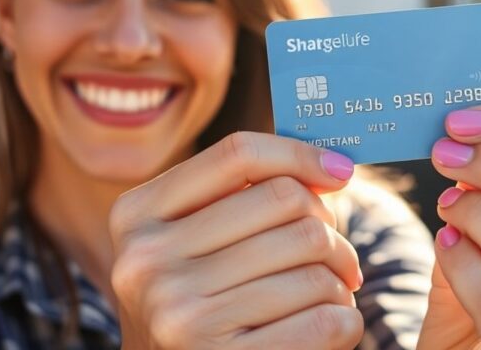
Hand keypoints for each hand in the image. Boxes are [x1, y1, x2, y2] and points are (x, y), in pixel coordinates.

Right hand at [108, 132, 365, 349]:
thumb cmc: (194, 305)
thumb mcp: (187, 244)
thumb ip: (239, 198)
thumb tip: (330, 171)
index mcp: (136, 216)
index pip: (236, 155)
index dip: (298, 155)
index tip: (340, 171)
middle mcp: (148, 262)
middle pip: (285, 203)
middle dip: (329, 229)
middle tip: (338, 256)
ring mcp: (180, 315)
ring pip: (312, 266)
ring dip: (338, 282)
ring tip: (329, 296)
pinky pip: (323, 322)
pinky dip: (344, 322)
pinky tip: (329, 326)